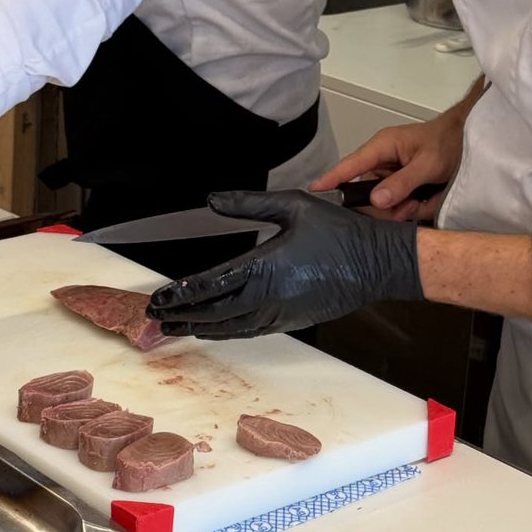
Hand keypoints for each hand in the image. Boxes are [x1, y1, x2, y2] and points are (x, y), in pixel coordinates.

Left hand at [147, 189, 422, 339]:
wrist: (376, 263)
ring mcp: (280, 313)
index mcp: (265, 266)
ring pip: (229, 327)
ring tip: (175, 326)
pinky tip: (213, 329)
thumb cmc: (338, 232)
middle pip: (213, 312)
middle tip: (155, 315)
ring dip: (199, 327)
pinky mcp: (291, 321)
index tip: (159, 296)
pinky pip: (249, 331)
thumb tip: (212, 199)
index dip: (181, 291)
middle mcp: (268, 296)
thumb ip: (249, 203)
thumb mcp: (292, 205)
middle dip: (181, 314)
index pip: (211, 284)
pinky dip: (225, 332)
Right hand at [309, 100, 474, 220]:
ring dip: (405, 207)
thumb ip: (402, 183)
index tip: (313, 191)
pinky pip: (399, 203)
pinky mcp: (402, 183)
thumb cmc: (448, 142)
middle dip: (389, 206)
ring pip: (385, 202)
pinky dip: (414, 206)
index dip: (332, 178)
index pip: (351, 165)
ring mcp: (392, 172)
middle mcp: (382, 160)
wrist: (470, 139)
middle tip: (412, 206)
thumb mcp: (428, 164)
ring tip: (426, 200)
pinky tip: (428, 200)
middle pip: (369, 193)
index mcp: (382, 146)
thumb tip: (375, 201)